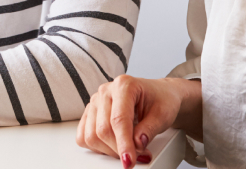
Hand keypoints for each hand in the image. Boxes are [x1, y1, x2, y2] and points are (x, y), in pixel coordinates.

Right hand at [76, 75, 200, 167]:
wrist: (158, 95)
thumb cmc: (160, 100)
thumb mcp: (162, 114)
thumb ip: (149, 129)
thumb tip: (137, 144)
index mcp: (124, 85)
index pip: (118, 119)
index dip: (123, 144)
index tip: (129, 161)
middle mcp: (106, 91)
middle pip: (103, 129)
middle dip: (119, 149)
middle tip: (138, 155)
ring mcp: (96, 101)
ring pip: (91, 135)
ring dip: (109, 150)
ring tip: (128, 149)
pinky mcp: (90, 113)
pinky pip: (83, 136)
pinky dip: (97, 147)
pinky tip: (112, 145)